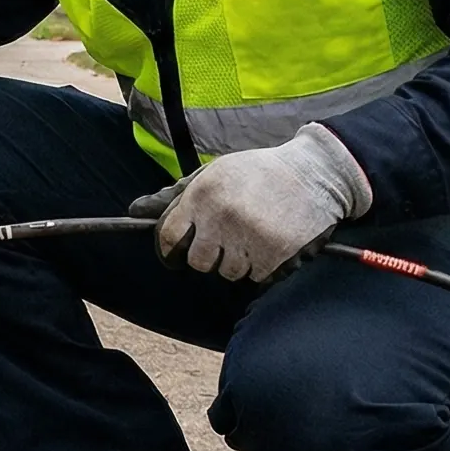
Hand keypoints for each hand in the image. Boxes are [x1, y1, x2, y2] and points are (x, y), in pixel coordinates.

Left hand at [126, 123, 371, 282]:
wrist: (314, 174)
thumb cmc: (257, 173)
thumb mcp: (213, 173)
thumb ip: (174, 196)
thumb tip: (135, 211)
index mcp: (202, 194)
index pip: (168, 237)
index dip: (170, 250)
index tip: (177, 254)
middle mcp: (222, 217)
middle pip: (198, 262)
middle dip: (208, 256)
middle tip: (225, 241)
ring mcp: (249, 237)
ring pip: (227, 272)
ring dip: (237, 261)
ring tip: (251, 236)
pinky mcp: (274, 254)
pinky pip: (256, 277)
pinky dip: (261, 267)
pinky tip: (269, 243)